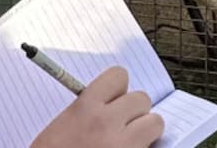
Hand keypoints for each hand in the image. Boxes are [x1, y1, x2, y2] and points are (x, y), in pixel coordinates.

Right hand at [30, 66, 163, 147]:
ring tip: (132, 141)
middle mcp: (107, 122)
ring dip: (147, 131)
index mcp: (85, 108)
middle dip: (135, 111)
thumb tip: (111, 103)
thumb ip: (87, 110)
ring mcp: (123, 145)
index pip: (118, 76)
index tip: (115, 99)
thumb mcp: (61, 126)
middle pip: (141, 98)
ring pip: (155, 123)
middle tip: (123, 125)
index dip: (119, 88)